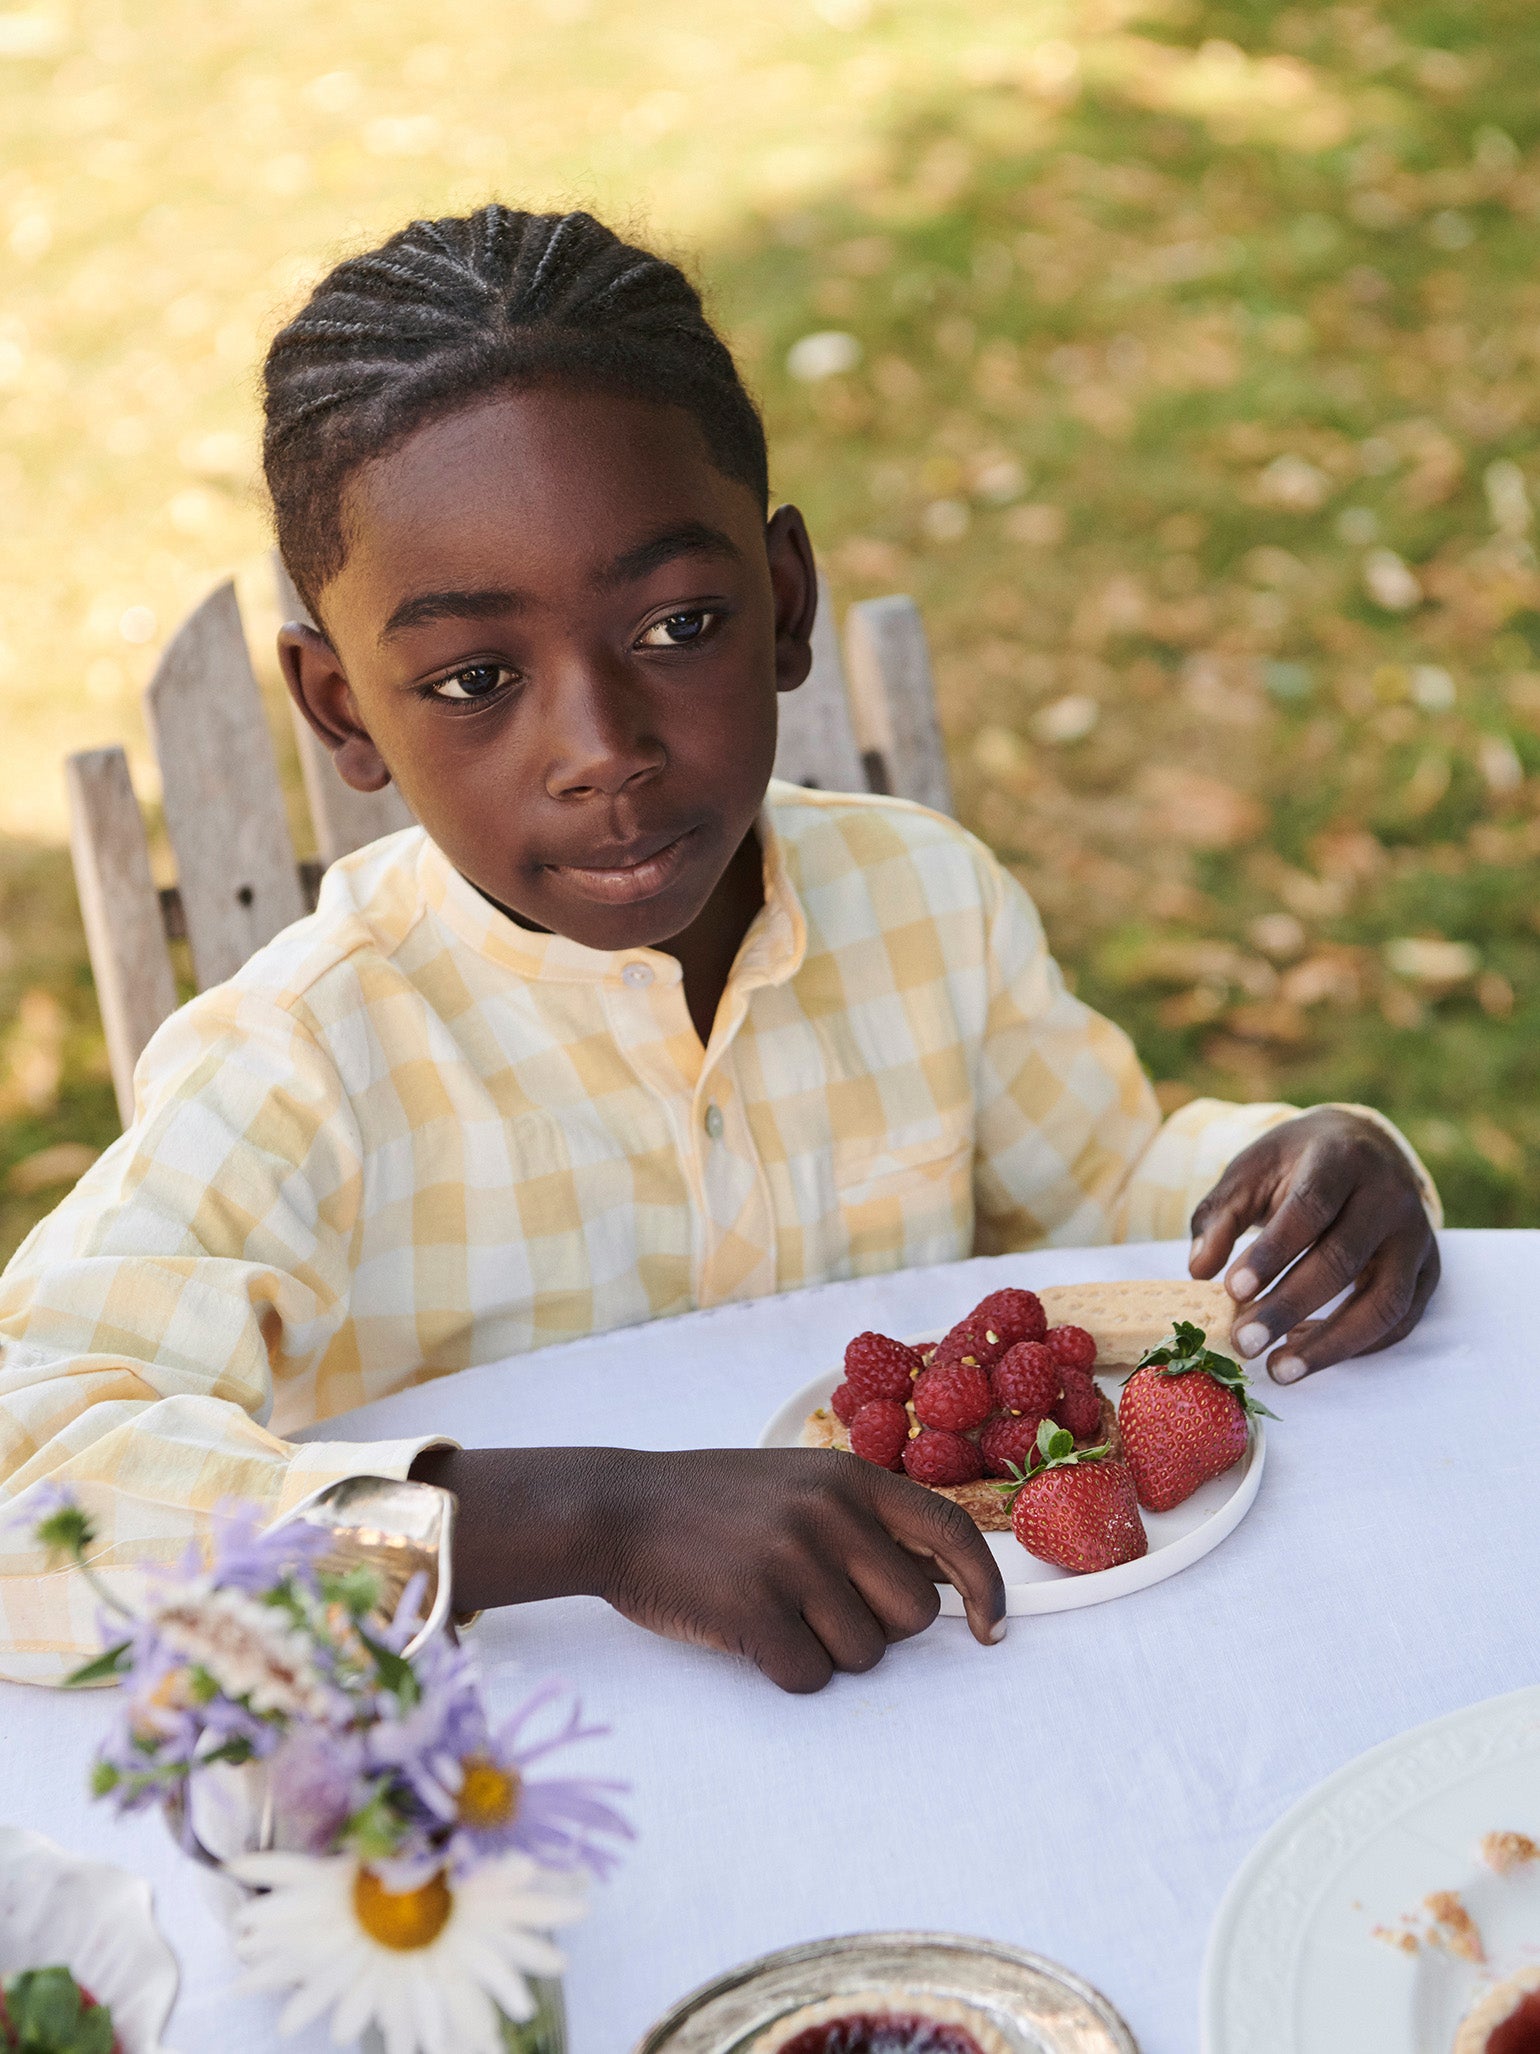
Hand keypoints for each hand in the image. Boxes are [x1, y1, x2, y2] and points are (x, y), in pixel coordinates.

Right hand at [410, 1444, 1005, 1693]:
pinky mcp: (753, 1610)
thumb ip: (862, 1517)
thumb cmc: (712, 1504)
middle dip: (877, 1627)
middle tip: (821, 1608)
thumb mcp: (797, 1482)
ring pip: (863, 1653)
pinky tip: (747, 1633)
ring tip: (774, 1610)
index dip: (986, 1586)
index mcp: (850, 1477)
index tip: (992, 1629)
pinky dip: (784, 1669)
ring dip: (826, 1650)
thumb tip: (939, 1582)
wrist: (619, 1508)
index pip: (952, 1532)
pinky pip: (808, 1676)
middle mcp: (830, 1513)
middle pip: (912, 1613)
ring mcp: (792, 1560)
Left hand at [1188, 1107, 1438, 1383]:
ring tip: (1280, 1370)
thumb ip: (1220, 1216)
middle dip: (1289, 1307)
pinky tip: (1311, 1356)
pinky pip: (1401, 1320)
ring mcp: (1416, 1236)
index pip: (1309, 1208)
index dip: (1272, 1253)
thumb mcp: (1250, 1173)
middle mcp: (1389, 1196)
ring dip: (1330, 1343)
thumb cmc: (1296, 1164)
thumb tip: (1199, 1269)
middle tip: (1244, 1343)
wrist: (1361, 1146)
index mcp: (1341, 1159)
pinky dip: (1358, 1347)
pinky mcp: (1428, 1271)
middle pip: (1342, 1260)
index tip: (1232, 1292)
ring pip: (1383, 1301)